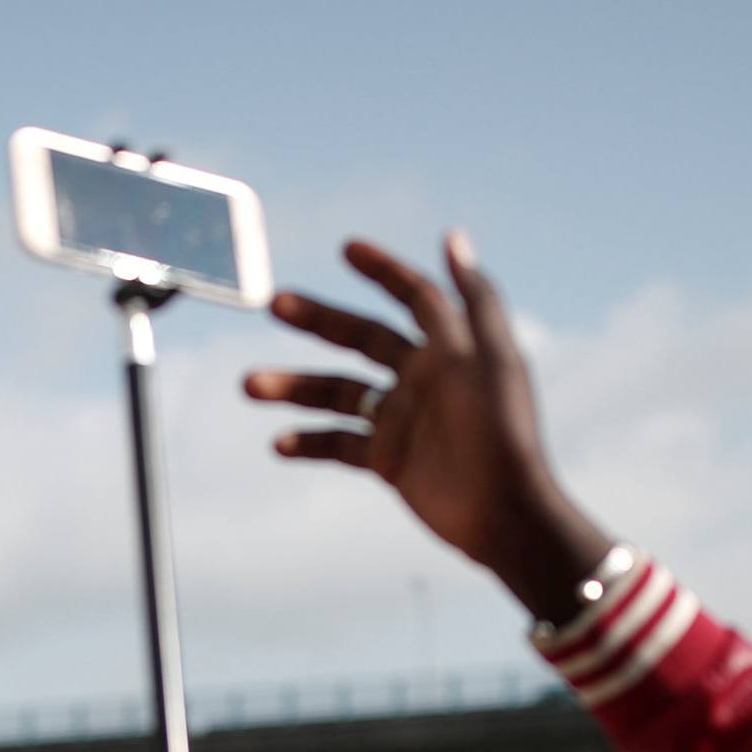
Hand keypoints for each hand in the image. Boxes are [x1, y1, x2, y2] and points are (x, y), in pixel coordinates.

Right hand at [244, 236, 612, 622]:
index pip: (411, 296)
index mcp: (448, 347)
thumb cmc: (502, 431)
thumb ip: (468, 299)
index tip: (346, 249)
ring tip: (249, 384)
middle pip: (360, 338)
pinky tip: (280, 443)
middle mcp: (421, 378)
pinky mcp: (388, 461)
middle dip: (318, 319)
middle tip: (274, 304)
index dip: (382, 270)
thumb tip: (452, 240)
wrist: (502, 511)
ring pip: (338, 393)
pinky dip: (309, 442)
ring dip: (294, 386)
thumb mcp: (488, 358)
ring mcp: (401, 420)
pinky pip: (340, 444)